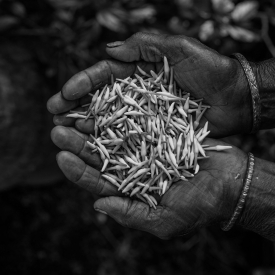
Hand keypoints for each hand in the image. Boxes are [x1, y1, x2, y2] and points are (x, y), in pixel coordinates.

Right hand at [47, 32, 251, 136]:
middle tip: (54, 117)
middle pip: (100, 100)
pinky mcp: (154, 132)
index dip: (83, 84)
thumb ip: (146, 45)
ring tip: (65, 132)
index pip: (104, 77)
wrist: (234, 98)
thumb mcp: (180, 48)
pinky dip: (111, 142)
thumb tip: (109, 50)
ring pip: (110, 120)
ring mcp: (145, 115)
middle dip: (76, 107)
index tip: (64, 94)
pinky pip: (129, 137)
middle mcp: (138, 94)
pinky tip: (93, 147)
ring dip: (86, 126)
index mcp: (140, 72)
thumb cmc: (210, 70)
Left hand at [51, 125, 246, 238]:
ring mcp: (145, 148)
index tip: (61, 158)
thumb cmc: (201, 206)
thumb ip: (131, 214)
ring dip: (93, 126)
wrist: (231, 182)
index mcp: (131, 190)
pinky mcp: (159, 132)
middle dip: (78, 144)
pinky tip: (105, 104)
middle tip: (58, 131)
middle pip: (101, 156)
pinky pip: (136, 122)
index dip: (79, 172)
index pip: (99, 182)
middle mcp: (134, 168)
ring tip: (73, 115)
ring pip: (113, 137)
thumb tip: (98, 205)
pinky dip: (120, 114)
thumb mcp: (165, 220)